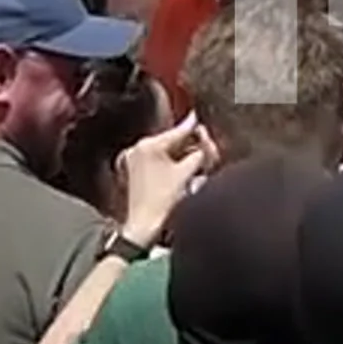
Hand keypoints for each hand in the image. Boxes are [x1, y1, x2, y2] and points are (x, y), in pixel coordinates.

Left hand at [114, 115, 212, 244]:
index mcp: (148, 146)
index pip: (178, 131)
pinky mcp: (136, 174)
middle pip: (172, 141)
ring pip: (166, 151)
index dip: (194, 126)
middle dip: (190, 144)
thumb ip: (200, 153)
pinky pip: (158, 161)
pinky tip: (184, 171)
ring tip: (198, 161)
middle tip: (206, 147)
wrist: (143, 226)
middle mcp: (138, 150)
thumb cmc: (161, 203)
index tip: (200, 117)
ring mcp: (135, 162)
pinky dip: (172, 164)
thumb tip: (206, 143)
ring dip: (182, 155)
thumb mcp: (187, 173)